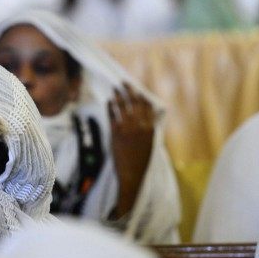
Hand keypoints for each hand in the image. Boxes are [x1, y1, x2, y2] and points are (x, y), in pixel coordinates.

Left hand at [108, 83, 154, 217]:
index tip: (137, 90)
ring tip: (115, 88)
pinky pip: (112, 116)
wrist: (131, 175)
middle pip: (134, 103)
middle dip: (129, 91)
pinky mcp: (115, 134)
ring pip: (122, 107)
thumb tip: (148, 116)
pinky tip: (108, 101)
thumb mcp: (150, 143)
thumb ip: (148, 129)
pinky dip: (110, 107)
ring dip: (118, 96)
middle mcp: (139, 127)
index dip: (142, 96)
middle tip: (124, 83)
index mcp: (150, 128)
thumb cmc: (141, 161)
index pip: (147, 107)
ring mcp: (127, 129)